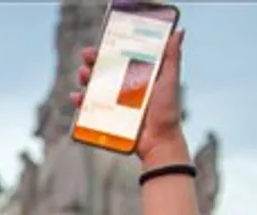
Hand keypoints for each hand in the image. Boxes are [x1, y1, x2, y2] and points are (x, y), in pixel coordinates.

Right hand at [70, 30, 187, 162]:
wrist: (159, 141)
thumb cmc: (167, 112)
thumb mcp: (170, 80)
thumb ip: (172, 57)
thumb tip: (179, 32)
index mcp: (139, 75)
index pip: (121, 56)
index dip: (109, 48)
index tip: (101, 42)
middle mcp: (125, 87)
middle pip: (104, 69)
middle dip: (93, 61)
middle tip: (87, 56)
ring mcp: (115, 102)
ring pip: (94, 86)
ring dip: (85, 78)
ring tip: (84, 75)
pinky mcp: (107, 116)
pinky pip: (89, 107)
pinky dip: (80, 101)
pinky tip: (78, 97)